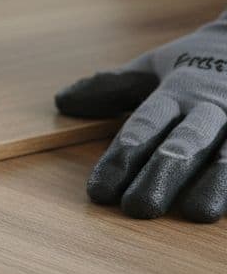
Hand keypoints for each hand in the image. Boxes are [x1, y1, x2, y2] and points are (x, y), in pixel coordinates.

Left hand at [56, 12, 226, 219]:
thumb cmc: (201, 60)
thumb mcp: (155, 66)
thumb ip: (112, 87)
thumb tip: (62, 100)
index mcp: (180, 90)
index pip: (145, 125)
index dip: (121, 158)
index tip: (99, 192)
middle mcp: (214, 105)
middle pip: (186, 141)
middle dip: (162, 174)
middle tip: (138, 208)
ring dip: (215, 182)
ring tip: (196, 213)